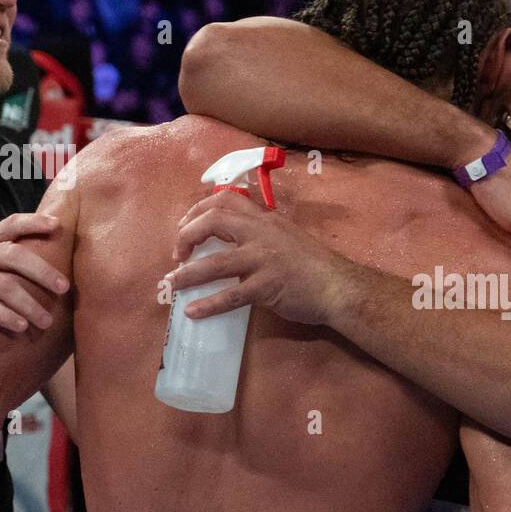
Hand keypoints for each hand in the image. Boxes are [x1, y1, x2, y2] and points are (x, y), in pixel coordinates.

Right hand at [0, 213, 68, 344]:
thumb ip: (7, 261)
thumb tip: (55, 263)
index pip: (12, 224)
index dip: (34, 222)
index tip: (59, 226)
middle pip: (16, 256)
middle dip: (43, 272)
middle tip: (65, 288)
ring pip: (5, 286)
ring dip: (29, 305)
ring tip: (47, 321)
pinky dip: (6, 316)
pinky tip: (21, 327)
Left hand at [167, 190, 352, 325]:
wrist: (339, 287)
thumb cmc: (315, 265)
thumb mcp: (287, 237)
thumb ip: (261, 234)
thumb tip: (233, 243)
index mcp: (266, 219)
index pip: (225, 200)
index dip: (198, 210)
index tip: (185, 225)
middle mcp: (262, 233)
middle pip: (214, 221)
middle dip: (187, 236)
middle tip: (177, 254)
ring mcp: (263, 260)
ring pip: (215, 262)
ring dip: (188, 274)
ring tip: (171, 284)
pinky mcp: (267, 286)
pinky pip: (231, 296)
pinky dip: (208, 304)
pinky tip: (192, 312)